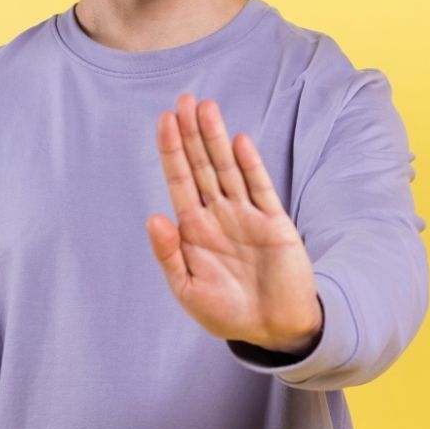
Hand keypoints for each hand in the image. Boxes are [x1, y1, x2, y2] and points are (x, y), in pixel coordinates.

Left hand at [146, 94, 321, 354]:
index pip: (180, 181)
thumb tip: (154, 217)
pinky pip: (260, 188)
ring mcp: (247, 216)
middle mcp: (219, 215)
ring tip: (207, 108)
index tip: (164, 120)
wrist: (273, 329)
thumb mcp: (188, 290)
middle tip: (184, 99)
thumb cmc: (228, 313)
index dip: (172, 151)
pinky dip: (250, 165)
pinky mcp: (275, 222)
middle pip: (203, 165)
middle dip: (192, 133)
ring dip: (217, 139)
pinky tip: (240, 142)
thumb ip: (170, 254)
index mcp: (195, 230)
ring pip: (228, 169)